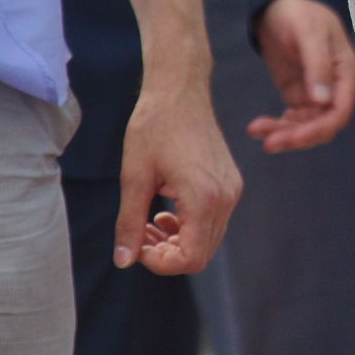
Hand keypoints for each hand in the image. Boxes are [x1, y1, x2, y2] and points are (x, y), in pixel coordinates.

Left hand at [117, 71, 241, 274]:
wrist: (179, 90)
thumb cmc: (154, 127)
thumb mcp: (134, 177)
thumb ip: (129, 224)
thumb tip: (123, 261)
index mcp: (204, 197)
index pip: (190, 258)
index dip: (160, 263)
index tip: (136, 246)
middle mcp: (225, 196)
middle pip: (202, 253)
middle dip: (167, 254)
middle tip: (138, 236)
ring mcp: (231, 189)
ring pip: (208, 239)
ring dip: (177, 241)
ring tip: (148, 224)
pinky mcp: (229, 182)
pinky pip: (213, 220)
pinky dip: (189, 226)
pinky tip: (166, 210)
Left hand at [246, 0, 354, 152]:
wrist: (276, 5)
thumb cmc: (298, 12)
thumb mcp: (308, 33)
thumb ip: (317, 65)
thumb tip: (322, 101)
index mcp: (344, 72)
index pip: (340, 111)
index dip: (320, 129)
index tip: (294, 137)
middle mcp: (334, 87)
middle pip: (322, 124)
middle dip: (298, 136)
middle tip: (269, 143)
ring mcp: (315, 92)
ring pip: (306, 126)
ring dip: (284, 134)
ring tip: (257, 131)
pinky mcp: (297, 94)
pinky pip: (292, 120)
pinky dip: (277, 126)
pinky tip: (258, 126)